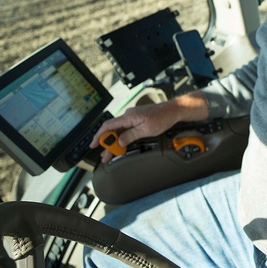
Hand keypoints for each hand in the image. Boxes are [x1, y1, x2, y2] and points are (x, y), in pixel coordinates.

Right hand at [90, 91, 208, 162]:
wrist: (173, 111)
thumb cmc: (162, 118)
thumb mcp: (146, 130)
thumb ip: (131, 135)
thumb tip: (120, 141)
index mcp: (128, 117)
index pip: (108, 126)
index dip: (99, 135)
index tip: (94, 144)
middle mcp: (128, 116)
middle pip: (113, 130)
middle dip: (107, 144)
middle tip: (105, 156)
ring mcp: (132, 118)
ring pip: (119, 131)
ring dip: (114, 142)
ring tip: (111, 154)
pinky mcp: (137, 120)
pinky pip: (125, 129)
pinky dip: (121, 138)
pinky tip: (120, 145)